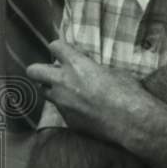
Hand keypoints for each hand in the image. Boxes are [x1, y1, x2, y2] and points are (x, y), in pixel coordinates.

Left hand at [28, 40, 159, 145]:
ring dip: (53, 90)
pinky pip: (61, 110)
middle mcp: (63, 82)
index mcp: (76, 64)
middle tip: (50, 73)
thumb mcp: (112, 71)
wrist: (132, 121)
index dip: (58, 48)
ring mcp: (63, 103)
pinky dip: (68, 108)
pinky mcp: (68, 120)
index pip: (54, 46)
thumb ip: (93, 68)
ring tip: (68, 93)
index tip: (63, 52)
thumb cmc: (128, 92)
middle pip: (34, 71)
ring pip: (44, 92)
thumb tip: (90, 69)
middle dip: (39, 70)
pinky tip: (84, 111)